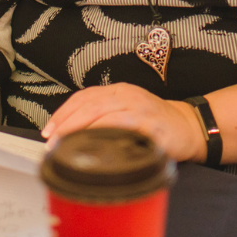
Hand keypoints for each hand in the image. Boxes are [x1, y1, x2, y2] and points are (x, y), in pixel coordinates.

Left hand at [41, 83, 206, 162]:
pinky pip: (123, 125)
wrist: (188, 126)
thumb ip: (104, 117)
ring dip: (80, 129)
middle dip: (66, 123)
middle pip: (89, 104)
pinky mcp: (150, 124)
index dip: (63, 113)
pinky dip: (105, 133)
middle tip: (52, 141)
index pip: (83, 97)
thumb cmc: (154, 123)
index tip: (49, 131)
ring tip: (66, 144)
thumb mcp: (127, 112)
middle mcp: (126, 95)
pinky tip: (93, 144)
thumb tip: (71, 135)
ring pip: (102, 113)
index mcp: (118, 91)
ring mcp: (138, 108)